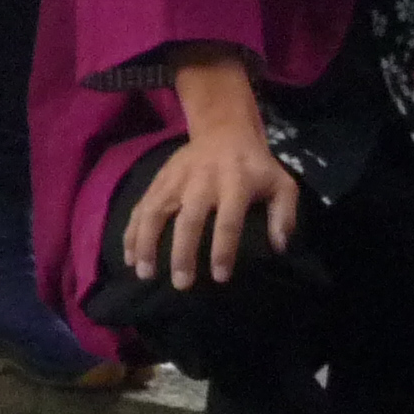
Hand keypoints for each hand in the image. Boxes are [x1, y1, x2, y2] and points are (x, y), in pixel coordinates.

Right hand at [125, 51, 299, 287]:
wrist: (224, 129)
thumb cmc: (255, 166)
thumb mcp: (281, 184)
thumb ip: (284, 215)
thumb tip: (279, 247)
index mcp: (236, 182)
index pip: (228, 219)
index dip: (223, 249)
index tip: (220, 277)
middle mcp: (203, 180)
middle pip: (189, 218)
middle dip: (183, 252)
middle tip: (181, 284)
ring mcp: (177, 178)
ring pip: (156, 210)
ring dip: (147, 242)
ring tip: (144, 273)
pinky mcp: (160, 179)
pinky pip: (142, 205)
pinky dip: (132, 231)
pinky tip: (128, 256)